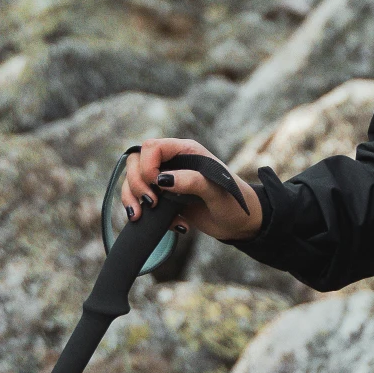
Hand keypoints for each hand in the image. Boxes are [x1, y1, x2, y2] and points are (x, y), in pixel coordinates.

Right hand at [121, 136, 262, 244]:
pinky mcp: (164, 200)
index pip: (152, 147)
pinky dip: (144, 213)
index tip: (158, 185)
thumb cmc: (234, 202)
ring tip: (143, 216)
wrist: (240, 224)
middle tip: (152, 203)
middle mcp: (173, 162)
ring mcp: (166, 181)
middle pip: (136, 162)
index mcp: (186, 151)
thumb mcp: (216, 191)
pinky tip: (170, 225)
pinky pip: (140, 201)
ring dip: (133, 199)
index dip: (147, 165)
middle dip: (136, 184)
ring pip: (133, 181)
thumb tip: (162, 180)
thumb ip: (192, 181)